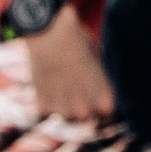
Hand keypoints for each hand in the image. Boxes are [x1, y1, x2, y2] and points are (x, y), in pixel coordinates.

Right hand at [21, 4, 113, 122]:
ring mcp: (63, 111)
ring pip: (66, 116)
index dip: (101, 107)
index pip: (107, 117)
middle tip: (75, 85)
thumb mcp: (98, 63)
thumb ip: (99, 85)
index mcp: (104, 100)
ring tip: (61, 80)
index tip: (95, 98)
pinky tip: (48, 80)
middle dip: (82, 106)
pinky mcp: (43, 107)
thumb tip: (95, 98)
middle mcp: (85, 111)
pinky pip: (48, 110)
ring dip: (64, 104)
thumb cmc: (77, 43)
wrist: (49, 33)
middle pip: (86, 118)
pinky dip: (46, 99)